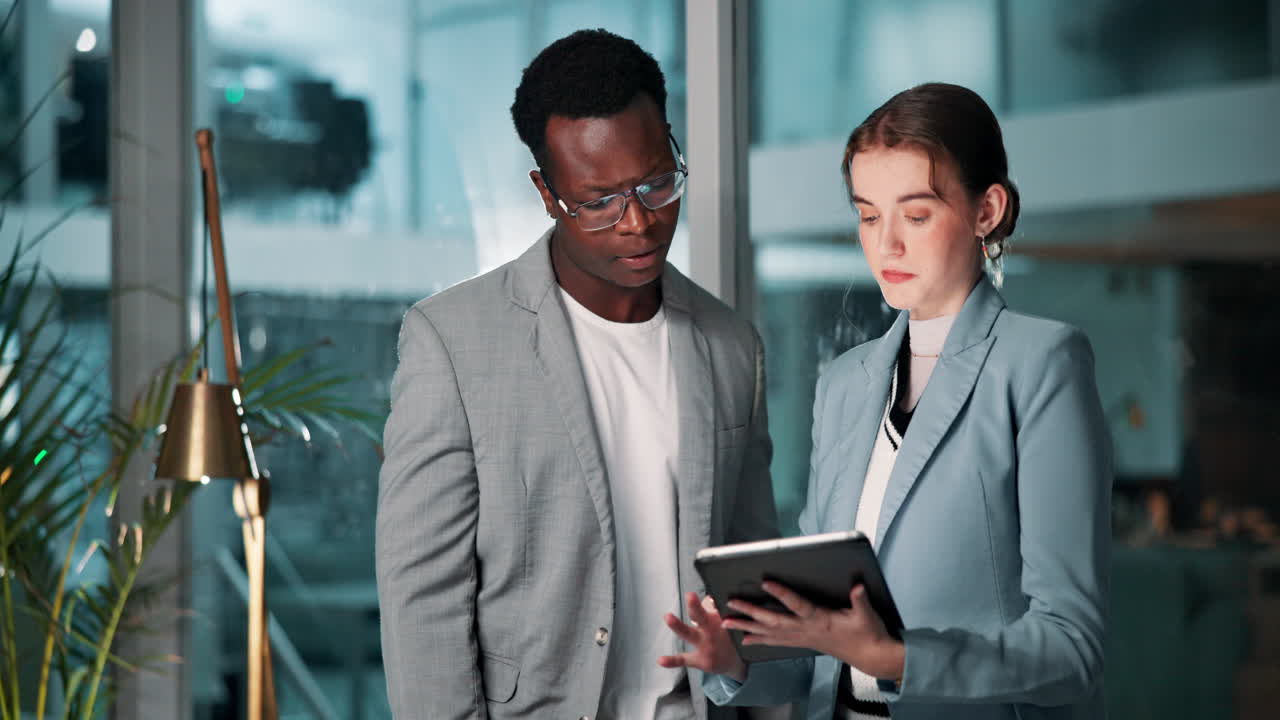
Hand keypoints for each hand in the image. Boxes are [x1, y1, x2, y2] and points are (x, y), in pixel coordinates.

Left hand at [658, 592, 747, 682]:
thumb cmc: (725, 636)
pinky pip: (683, 660)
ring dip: (678, 626)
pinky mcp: (700, 661)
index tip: (700, 592)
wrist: (734, 663)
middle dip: (696, 607)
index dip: (704, 600)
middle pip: (703, 618)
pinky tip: (660, 660)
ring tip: (668, 617)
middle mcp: (712, 633)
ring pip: (689, 634)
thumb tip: (706, 597)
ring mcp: (706, 647)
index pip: (710, 607)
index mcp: (718, 621)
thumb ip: (713, 608)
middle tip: (690, 596)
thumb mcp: (724, 621)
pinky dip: (672, 661)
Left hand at [723, 581, 904, 680]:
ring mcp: (802, 638)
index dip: (781, 594)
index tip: (766, 582)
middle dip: (751, 612)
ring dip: (747, 626)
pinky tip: (744, 639)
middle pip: (774, 620)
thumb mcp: (867, 614)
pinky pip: (775, 643)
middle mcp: (807, 630)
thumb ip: (860, 600)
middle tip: (731, 603)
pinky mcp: (802, 643)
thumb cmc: (868, 633)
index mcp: (821, 620)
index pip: (797, 605)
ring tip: (727, 622)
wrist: (870, 656)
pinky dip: (759, 639)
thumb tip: (857, 586)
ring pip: (770, 633)